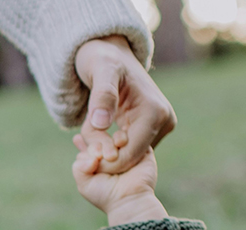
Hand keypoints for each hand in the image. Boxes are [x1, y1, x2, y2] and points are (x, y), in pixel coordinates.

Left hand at [73, 35, 175, 175]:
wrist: (110, 52)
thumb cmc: (103, 57)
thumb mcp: (100, 70)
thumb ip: (102, 95)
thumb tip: (101, 123)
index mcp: (155, 111)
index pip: (130, 154)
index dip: (104, 160)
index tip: (81, 151)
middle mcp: (165, 121)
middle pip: (130, 158)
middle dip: (103, 154)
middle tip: (80, 140)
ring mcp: (162, 126)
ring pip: (129, 156)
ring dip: (105, 150)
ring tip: (88, 130)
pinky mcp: (155, 130)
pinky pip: (130, 150)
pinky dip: (110, 147)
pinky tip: (95, 134)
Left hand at [73, 135, 164, 224]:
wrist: (129, 200)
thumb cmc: (105, 195)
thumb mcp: (84, 184)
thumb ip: (79, 166)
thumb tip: (92, 154)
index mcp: (98, 163)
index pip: (89, 145)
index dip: (84, 141)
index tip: (77, 139)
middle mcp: (113, 155)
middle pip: (102, 137)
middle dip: (95, 143)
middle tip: (97, 155)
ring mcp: (128, 151)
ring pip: (118, 135)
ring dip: (110, 140)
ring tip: (108, 155)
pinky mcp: (143, 150)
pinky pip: (135, 134)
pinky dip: (127, 135)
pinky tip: (120, 143)